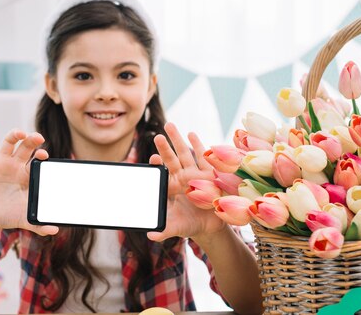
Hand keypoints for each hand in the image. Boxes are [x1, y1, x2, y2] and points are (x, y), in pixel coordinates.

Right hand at [0, 129, 58, 236]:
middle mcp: (14, 165)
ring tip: (19, 133)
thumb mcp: (24, 219)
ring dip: (14, 134)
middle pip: (25, 146)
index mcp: (26, 174)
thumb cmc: (8, 216)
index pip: (36, 159)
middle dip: (31, 140)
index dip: (40, 154)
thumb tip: (55, 231)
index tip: (43, 155)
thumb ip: (39, 224)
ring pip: (8, 142)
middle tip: (37, 137)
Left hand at [147, 122, 224, 241]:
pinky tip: (192, 134)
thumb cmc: (190, 224)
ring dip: (178, 140)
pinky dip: (199, 146)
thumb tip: (149, 236)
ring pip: (186, 154)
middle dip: (165, 147)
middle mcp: (183, 178)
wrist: (211, 226)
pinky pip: (204, 159)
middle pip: (172, 159)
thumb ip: (164, 230)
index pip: (163, 173)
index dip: (158, 164)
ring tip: (170, 126)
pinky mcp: (210, 176)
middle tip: (157, 135)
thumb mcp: (177, 227)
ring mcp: (196, 174)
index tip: (152, 158)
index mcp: (173, 188)